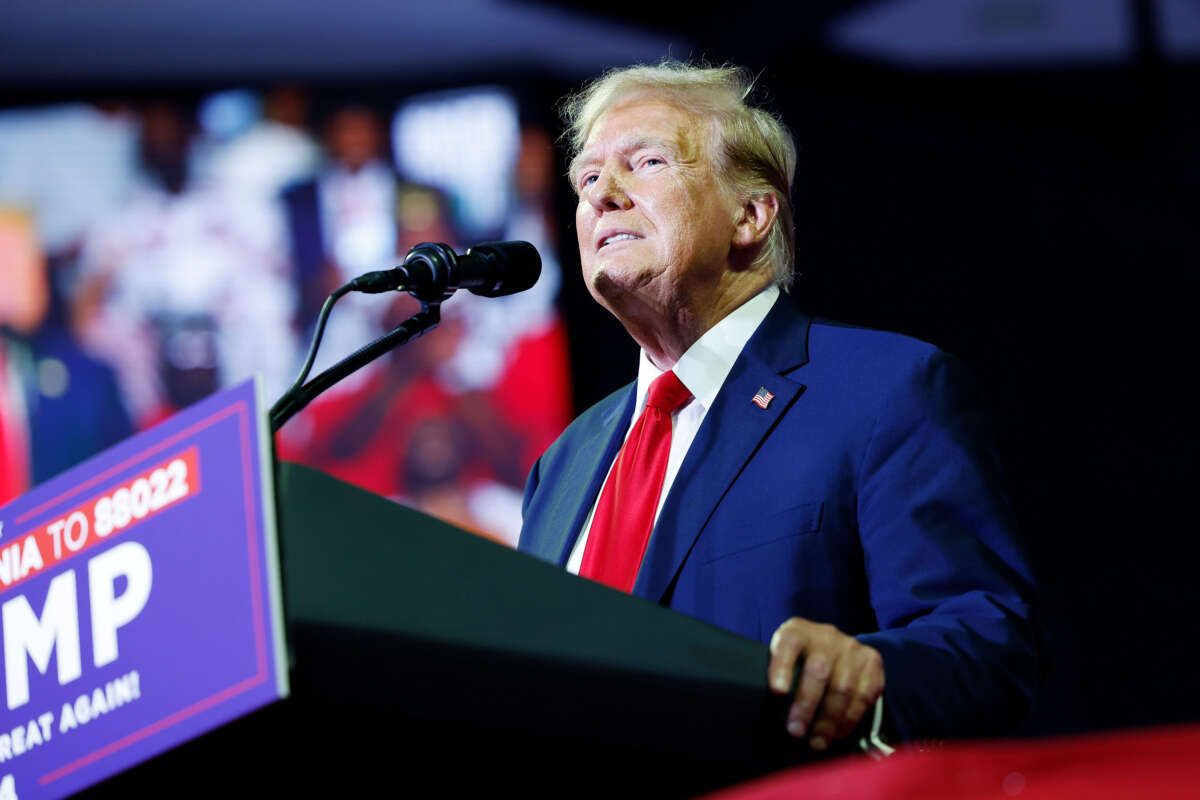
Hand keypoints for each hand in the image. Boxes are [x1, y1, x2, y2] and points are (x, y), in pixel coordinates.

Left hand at [768, 617, 884, 750]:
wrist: (834, 646)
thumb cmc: (800, 659)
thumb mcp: (784, 658)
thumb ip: (778, 674)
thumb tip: (772, 711)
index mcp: (797, 631)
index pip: (788, 643)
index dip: (782, 666)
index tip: (778, 690)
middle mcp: (826, 635)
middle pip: (818, 671)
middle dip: (806, 706)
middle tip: (796, 731)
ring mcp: (851, 647)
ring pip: (843, 688)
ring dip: (829, 721)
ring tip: (817, 741)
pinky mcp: (871, 662)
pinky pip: (863, 696)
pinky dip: (849, 719)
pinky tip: (837, 733)